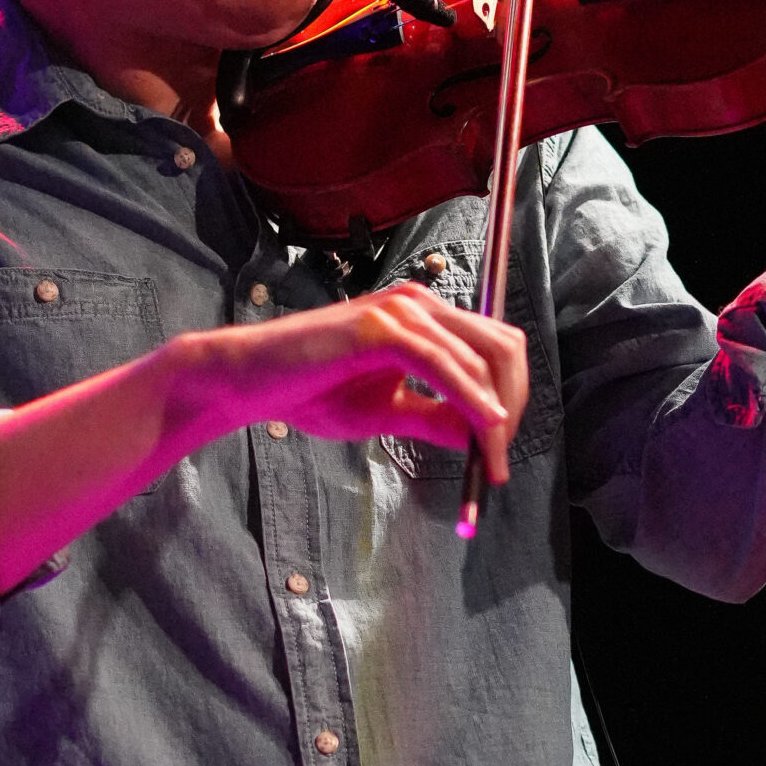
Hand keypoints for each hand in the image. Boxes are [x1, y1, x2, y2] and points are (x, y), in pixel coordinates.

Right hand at [186, 283, 529, 482]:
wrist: (252, 381)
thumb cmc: (311, 391)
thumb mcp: (387, 412)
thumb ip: (434, 418)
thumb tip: (480, 437)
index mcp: (425, 318)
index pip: (495, 348)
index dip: (512, 397)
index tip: (498, 449)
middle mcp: (419, 304)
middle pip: (501, 348)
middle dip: (513, 405)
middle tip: (497, 460)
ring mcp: (400, 311)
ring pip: (478, 359)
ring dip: (493, 415)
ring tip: (486, 461)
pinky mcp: (378, 329)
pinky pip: (442, 365)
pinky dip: (470, 399)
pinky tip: (482, 429)